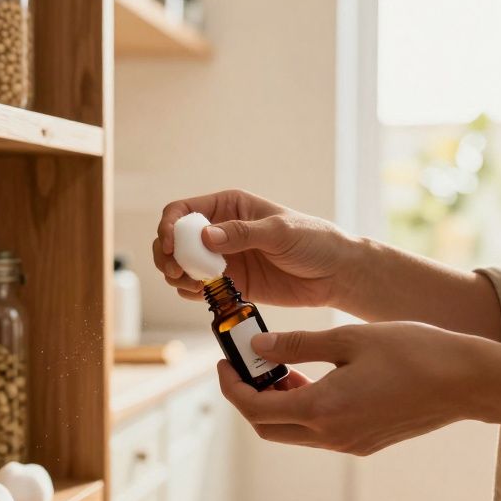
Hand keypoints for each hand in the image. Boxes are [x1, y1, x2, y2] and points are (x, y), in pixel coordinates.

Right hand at [153, 189, 355, 307]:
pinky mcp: (229, 284)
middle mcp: (220, 230)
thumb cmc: (313, 240)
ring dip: (176, 275)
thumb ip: (242, 233)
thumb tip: (206, 237)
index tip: (168, 245)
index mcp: (229, 207)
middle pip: (175, 239)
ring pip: (181, 265)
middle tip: (174, 271)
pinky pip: (197, 287)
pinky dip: (190, 292)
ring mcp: (222, 258)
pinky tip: (200, 294)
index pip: (184, 210)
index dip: (169, 226)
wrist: (335, 274)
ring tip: (191, 285)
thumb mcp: (280, 231)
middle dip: (166, 254)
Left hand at [216, 322, 489, 454]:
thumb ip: (297, 346)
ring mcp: (349, 444)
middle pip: (268, 427)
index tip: (224, 363)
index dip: (231, 387)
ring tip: (281, 367)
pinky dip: (303, 409)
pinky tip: (313, 379)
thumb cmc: (415, 353)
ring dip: (278, 404)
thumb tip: (258, 348)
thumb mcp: (348, 338)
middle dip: (248, 398)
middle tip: (246, 366)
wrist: (468, 383)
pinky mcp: (365, 443)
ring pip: (292, 432)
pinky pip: (318, 433)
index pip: (255, 408)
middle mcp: (330, 436)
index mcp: (321, 409)